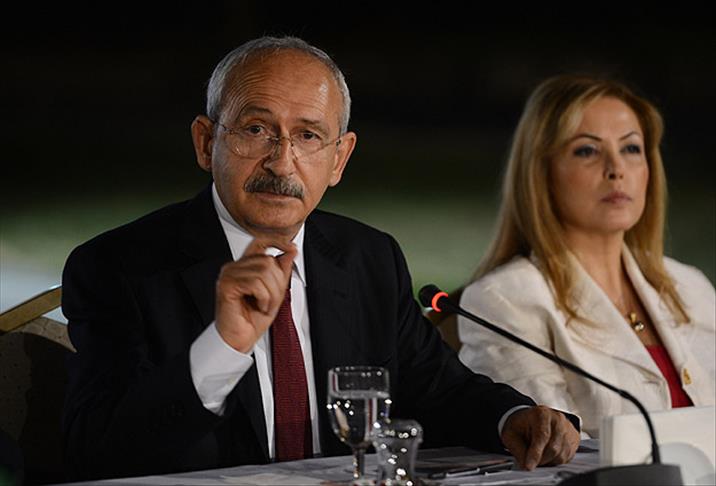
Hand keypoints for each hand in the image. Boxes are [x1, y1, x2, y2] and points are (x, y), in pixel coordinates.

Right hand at [214, 238, 296, 352]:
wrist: (239, 339)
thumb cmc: (252, 319)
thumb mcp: (275, 292)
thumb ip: (281, 271)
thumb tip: (291, 251)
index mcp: (245, 266)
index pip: (260, 242)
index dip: (277, 241)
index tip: (291, 248)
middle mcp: (234, 267)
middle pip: (268, 260)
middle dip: (278, 283)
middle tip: (272, 301)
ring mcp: (229, 274)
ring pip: (264, 270)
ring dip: (272, 293)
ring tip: (265, 306)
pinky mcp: (226, 285)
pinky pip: (256, 282)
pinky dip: (264, 297)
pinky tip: (259, 306)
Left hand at [500, 405, 579, 469]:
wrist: (530, 420)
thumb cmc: (521, 426)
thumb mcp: (511, 434)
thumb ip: (518, 449)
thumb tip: (526, 465)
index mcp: (541, 413)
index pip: (542, 435)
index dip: (535, 453)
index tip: (529, 466)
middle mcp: (558, 419)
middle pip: (553, 448)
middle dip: (540, 459)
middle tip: (529, 461)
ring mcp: (568, 429)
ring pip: (560, 455)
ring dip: (547, 461)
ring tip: (537, 453)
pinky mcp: (573, 439)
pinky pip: (566, 458)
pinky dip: (554, 461)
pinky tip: (546, 453)